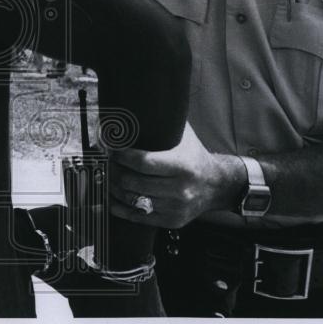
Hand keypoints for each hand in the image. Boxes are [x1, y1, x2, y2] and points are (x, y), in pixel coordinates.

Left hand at [109, 122, 246, 227]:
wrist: (217, 186)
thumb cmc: (195, 157)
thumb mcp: (185, 137)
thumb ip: (166, 122)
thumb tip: (138, 103)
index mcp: (182, 166)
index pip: (142, 162)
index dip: (121, 155)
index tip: (110, 147)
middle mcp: (180, 189)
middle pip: (133, 182)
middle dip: (113, 170)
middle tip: (106, 161)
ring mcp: (175, 207)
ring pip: (132, 200)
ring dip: (114, 187)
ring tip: (107, 176)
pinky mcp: (171, 220)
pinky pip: (138, 217)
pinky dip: (120, 207)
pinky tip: (112, 197)